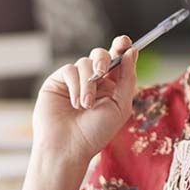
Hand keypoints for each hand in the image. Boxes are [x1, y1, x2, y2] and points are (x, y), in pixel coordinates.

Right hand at [32, 35, 138, 162]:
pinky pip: (70, 70)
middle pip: (101, 55)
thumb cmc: (96, 133)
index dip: (122, 48)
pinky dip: (75, 85)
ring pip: (85, 62)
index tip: (126, 42)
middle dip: (104, 59)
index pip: (118, 60)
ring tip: (85, 105)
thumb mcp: (120, 106)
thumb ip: (127, 79)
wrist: (68, 146)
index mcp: (112, 86)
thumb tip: (131, 52)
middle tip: (102, 73)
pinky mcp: (58, 81)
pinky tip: (74, 103)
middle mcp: (94, 81)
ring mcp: (75, 81)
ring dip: (88, 84)